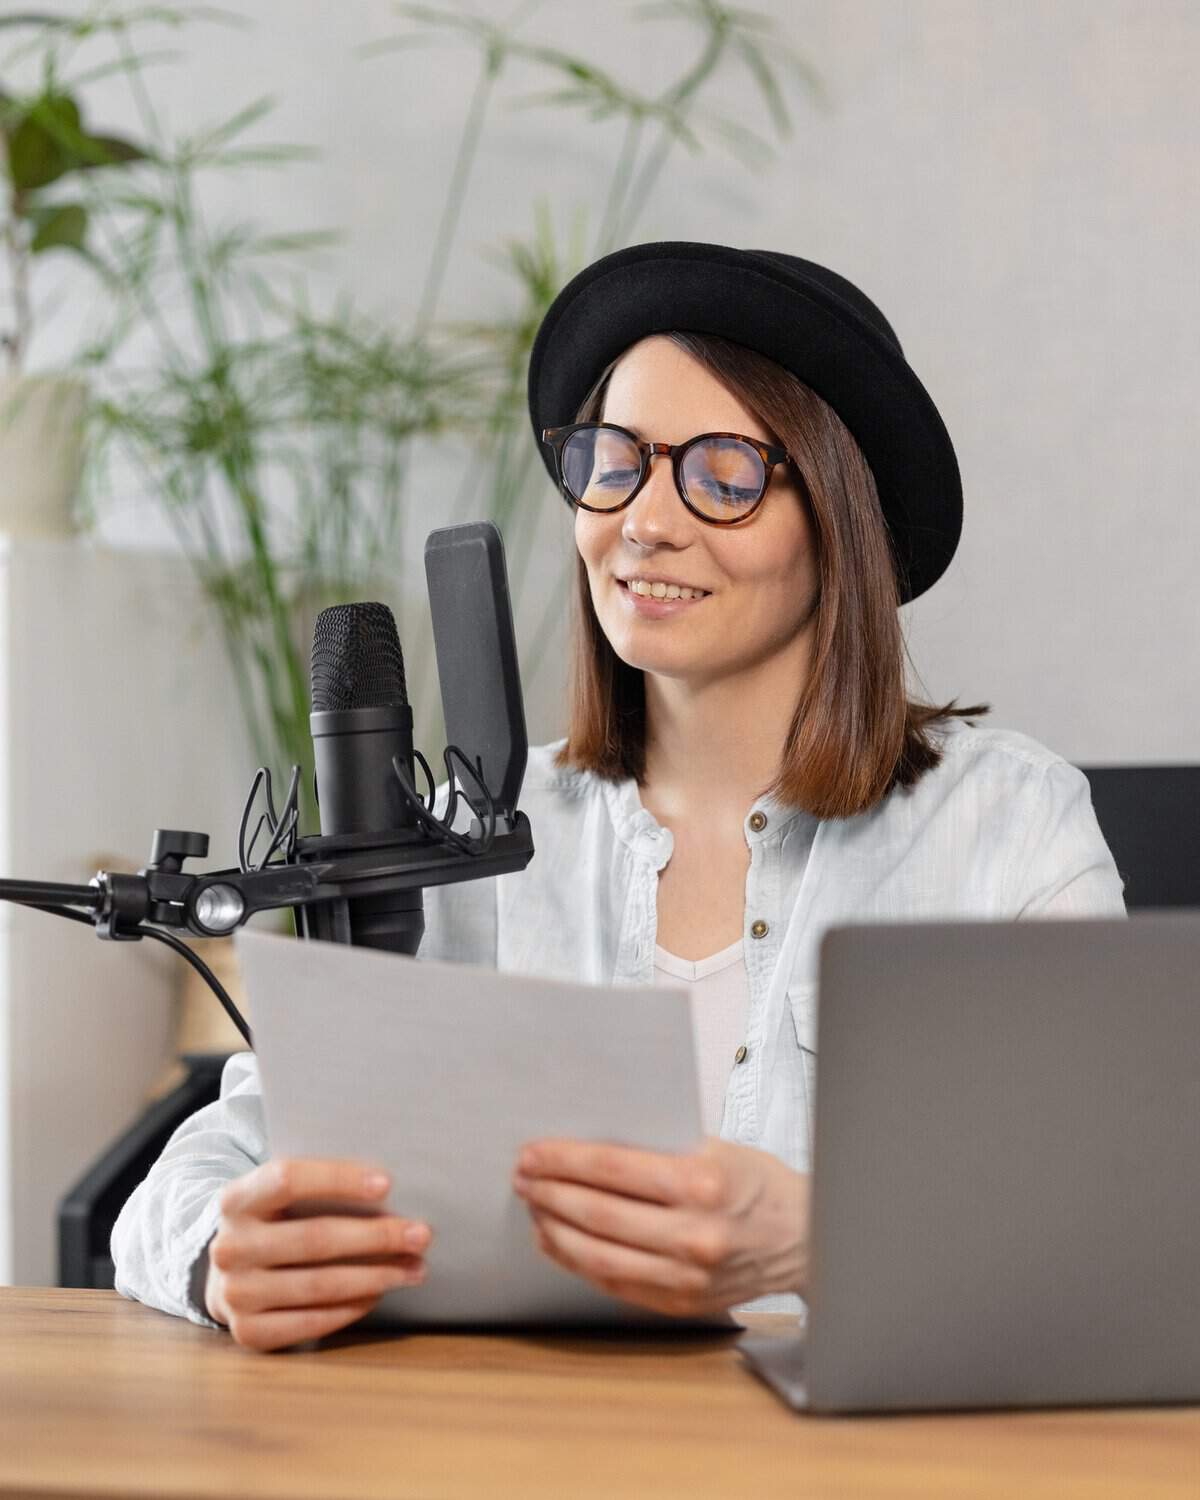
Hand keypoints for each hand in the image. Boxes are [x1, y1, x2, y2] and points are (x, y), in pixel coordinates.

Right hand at [204, 1157, 431, 1351]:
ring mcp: (235, 1294)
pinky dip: (352, 1307)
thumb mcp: (281, 1197)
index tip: (387, 1183)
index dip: (338, 1179)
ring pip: (319, 1285)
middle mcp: (229, 1247)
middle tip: (420, 1235)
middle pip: (314, 1238)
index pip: (287, 1179)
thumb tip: (389, 1190)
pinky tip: (379, 1293)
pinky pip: (312, 1322)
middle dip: (376, 1237)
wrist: (228, 1274)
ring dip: (376, 1276)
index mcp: (236, 1200)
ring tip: (415, 1269)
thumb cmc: (275, 1222)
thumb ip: (319, 1187)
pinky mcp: (248, 1332)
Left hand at [512, 1137, 808, 1317]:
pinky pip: (614, 1283)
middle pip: (597, 1213)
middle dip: (549, 1192)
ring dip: (554, 1229)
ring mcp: (685, 1276)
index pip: (612, 1169)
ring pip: (598, 1255)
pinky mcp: (679, 1302)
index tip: (533, 1153)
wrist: (805, 1239)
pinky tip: (559, 1241)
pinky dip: (578, 1262)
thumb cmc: (758, 1185)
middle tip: (523, 1177)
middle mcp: (693, 1234)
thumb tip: (588, 1144)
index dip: (563, 1160)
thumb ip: (657, 1149)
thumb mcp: (715, 1148)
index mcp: (701, 1183)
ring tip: (533, 1208)